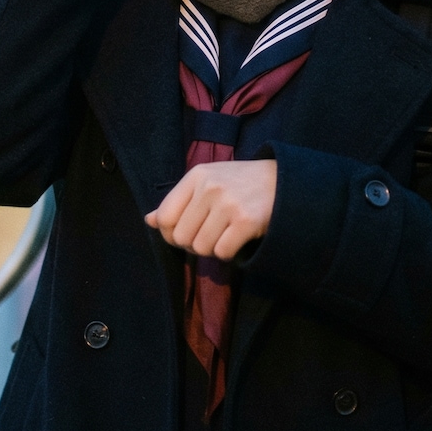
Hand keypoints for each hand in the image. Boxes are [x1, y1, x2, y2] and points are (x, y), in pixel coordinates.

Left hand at [145, 160, 276, 261]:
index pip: (165, 217)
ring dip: (212, 249)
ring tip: (225, 235)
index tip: (184, 233)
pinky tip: (237, 240)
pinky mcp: (246, 221)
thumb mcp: (207, 183)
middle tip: (210, 235)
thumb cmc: (239, 184)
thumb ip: (178, 201)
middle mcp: (210, 188)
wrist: (283, 182)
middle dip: (193, 244)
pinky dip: (228, 254)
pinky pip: (222, 253)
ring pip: (201, 248)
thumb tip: (149, 220)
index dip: (170, 234)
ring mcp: (228, 204)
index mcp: (196, 176)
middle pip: (181, 237)